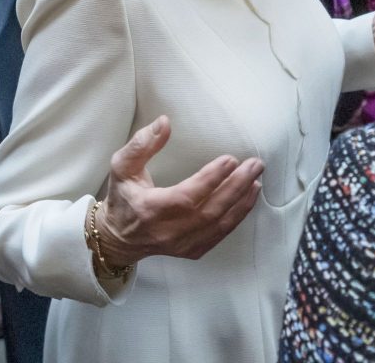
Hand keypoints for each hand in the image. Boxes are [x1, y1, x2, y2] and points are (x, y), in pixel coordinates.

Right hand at [95, 116, 262, 267]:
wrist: (118, 238)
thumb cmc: (122, 197)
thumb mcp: (121, 166)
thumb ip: (141, 144)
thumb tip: (165, 122)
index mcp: (150, 209)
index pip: (186, 196)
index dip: (210, 179)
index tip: (230, 160)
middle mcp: (167, 231)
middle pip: (210, 211)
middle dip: (236, 187)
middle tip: (254, 165)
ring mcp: (182, 245)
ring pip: (219, 225)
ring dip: (241, 202)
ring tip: (256, 179)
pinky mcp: (192, 251)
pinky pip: (220, 235)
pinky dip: (237, 216)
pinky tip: (248, 198)